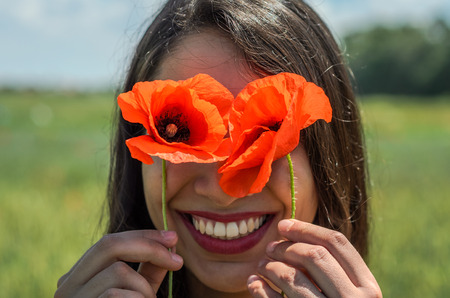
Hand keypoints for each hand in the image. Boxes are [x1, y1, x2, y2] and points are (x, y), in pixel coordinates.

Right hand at [55, 230, 182, 297]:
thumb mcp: (139, 296)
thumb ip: (149, 272)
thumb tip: (168, 245)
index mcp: (79, 277)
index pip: (110, 243)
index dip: (143, 236)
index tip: (173, 238)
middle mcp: (66, 286)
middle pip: (109, 245)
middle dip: (149, 247)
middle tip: (178, 260)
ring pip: (118, 272)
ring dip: (144, 289)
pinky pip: (117, 295)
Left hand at [247, 219, 380, 296]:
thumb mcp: (348, 294)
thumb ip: (332, 269)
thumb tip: (289, 232)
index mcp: (368, 287)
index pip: (336, 243)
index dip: (306, 229)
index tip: (284, 225)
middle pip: (313, 255)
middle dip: (286, 246)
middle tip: (270, 247)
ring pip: (292, 277)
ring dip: (270, 266)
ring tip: (261, 265)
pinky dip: (260, 289)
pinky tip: (253, 283)